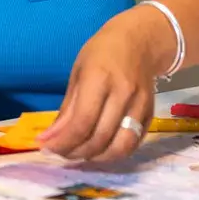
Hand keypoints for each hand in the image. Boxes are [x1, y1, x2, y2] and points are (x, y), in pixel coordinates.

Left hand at [38, 10, 164, 161]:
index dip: (63, 142)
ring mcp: (140, 105)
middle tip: (61, 153)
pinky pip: (133, 144)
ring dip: (97, 158)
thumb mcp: (77, 73)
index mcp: (100, 78)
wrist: (140, 41)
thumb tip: (49, 139)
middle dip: (76, 152)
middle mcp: (123, 94)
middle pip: (100, 138)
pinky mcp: (151, 114)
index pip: (82, 122)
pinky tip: (100, 150)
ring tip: (80, 154)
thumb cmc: (102, 52)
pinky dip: (115, 153)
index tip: (47, 148)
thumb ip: (66, 109)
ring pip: (120, 146)